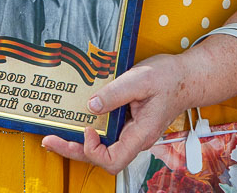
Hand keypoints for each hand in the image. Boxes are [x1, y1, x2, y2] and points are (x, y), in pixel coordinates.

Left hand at [40, 54, 184, 174]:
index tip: (87, 129)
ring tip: (56, 135)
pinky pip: (107, 135)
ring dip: (78, 144)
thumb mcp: (140, 79)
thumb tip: (91, 106)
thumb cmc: (169, 78)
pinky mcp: (128, 124)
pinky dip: (89, 132)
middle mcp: (135, 138)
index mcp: (141, 133)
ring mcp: (131, 133)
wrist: (186, 77)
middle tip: (49, 140)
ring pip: (102, 148)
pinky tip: (76, 121)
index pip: (113, 160)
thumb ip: (115, 94)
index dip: (94, 150)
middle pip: (102, 158)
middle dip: (73, 151)